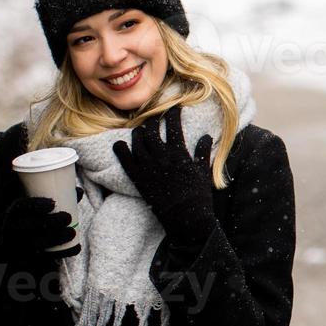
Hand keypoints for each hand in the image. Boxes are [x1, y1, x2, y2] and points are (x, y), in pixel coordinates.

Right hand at [0, 193, 80, 259]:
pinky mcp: (28, 260)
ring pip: (35, 244)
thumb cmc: (33, 220)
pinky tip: (76, 248)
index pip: (19, 207)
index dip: (34, 205)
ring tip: (72, 232)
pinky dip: (62, 253)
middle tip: (68, 217)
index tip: (52, 204)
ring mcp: (18, 246)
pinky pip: (43, 259)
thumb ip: (58, 199)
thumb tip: (79, 191)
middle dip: (50, 221)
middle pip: (28, 226)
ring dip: (56, 238)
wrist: (16, 247)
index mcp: (13, 214)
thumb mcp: (38, 209)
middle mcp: (11, 230)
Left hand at [112, 105, 216, 242]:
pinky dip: (121, 150)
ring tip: (140, 130)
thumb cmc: (197, 195)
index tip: (174, 108)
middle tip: (154, 118)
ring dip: (138, 132)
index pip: (173, 125)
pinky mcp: (138, 178)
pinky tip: (119, 144)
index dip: (172, 113)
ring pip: (137, 141)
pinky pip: (125, 160)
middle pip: (151, 130)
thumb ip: (203, 152)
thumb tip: (206, 136)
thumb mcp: (204, 171)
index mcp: (178, 153)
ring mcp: (148, 167)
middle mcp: (161, 157)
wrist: (185, 217)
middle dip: (152, 120)